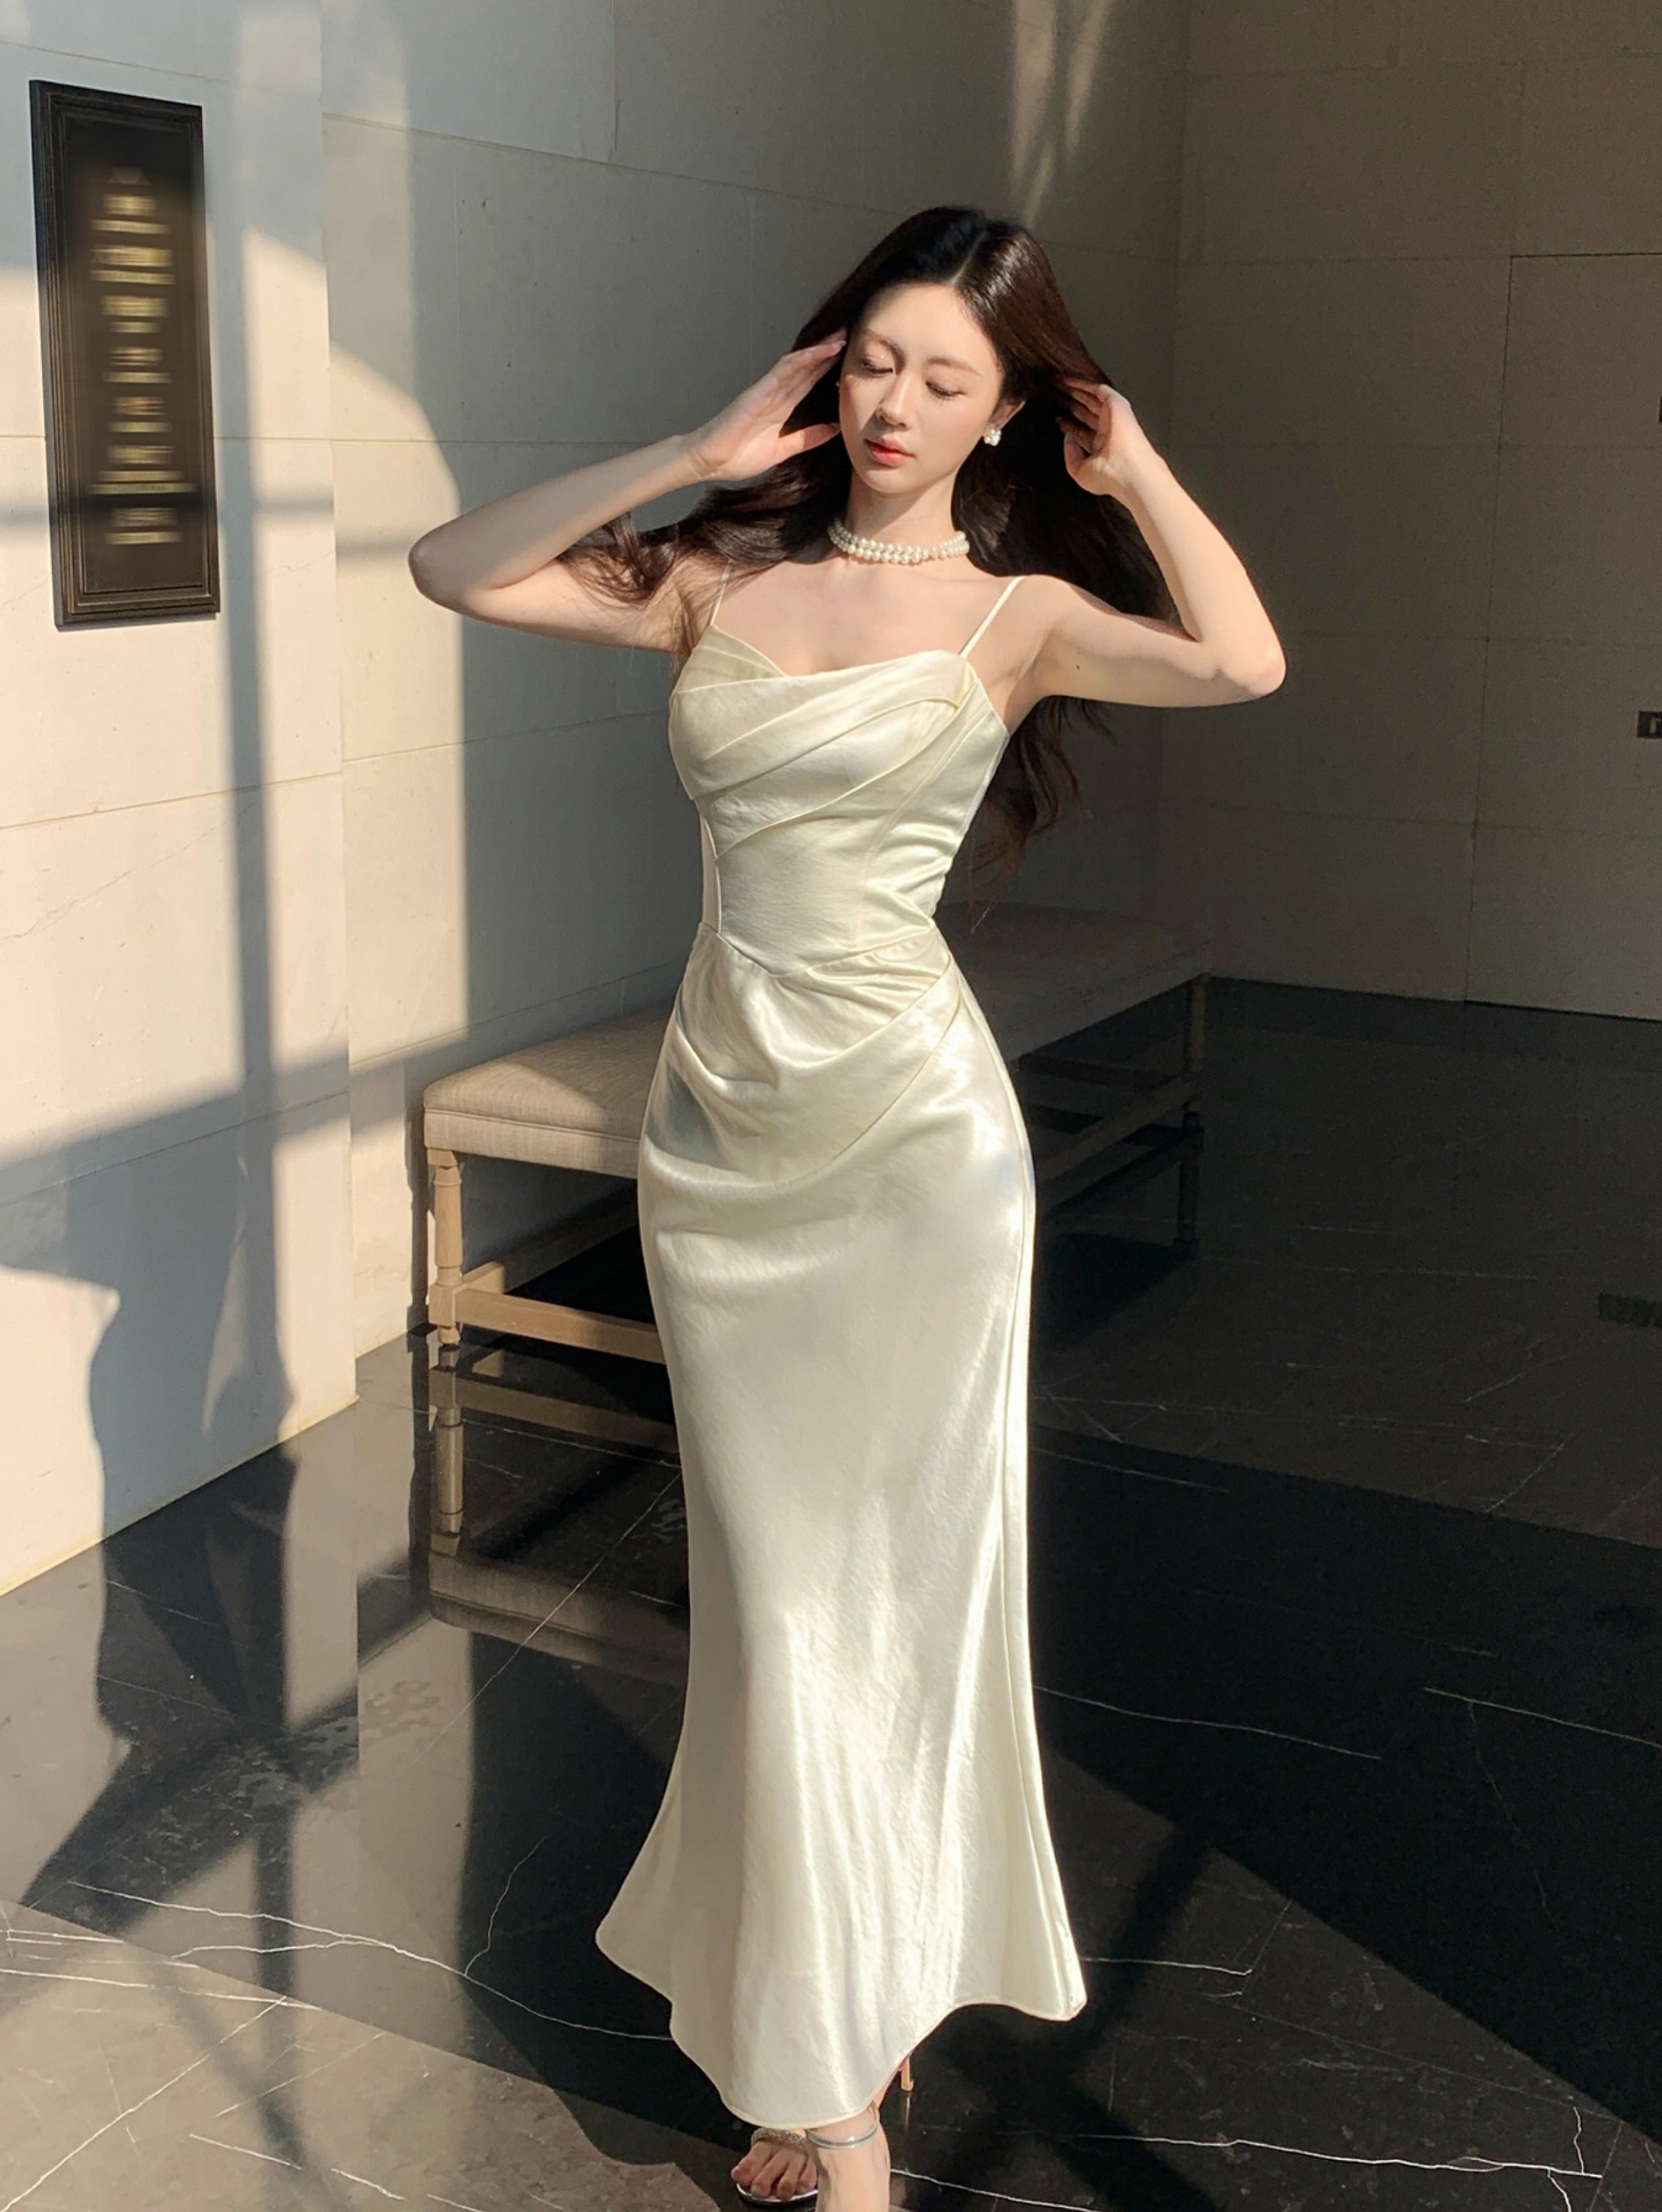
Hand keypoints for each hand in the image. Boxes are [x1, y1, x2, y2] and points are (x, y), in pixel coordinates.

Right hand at [687, 333, 847, 482]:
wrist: (710, 463)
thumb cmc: (738, 457)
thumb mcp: (783, 450)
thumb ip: (807, 438)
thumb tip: (834, 429)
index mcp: (782, 407)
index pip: (809, 382)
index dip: (829, 368)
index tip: (851, 358)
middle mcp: (776, 395)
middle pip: (806, 367)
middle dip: (828, 351)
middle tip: (851, 334)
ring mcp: (766, 391)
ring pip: (797, 364)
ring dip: (818, 350)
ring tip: (840, 338)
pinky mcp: (757, 393)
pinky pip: (781, 372)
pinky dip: (800, 361)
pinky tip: (817, 352)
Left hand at [1057, 378, 1152, 502]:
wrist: (1127, 470)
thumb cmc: (1109, 477)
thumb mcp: (1080, 472)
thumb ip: (1070, 455)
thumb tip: (1067, 437)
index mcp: (1102, 448)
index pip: (1083, 432)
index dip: (1069, 425)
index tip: (1057, 419)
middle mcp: (1108, 431)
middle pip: (1085, 413)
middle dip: (1071, 404)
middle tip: (1055, 396)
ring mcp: (1113, 416)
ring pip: (1091, 399)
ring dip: (1075, 391)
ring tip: (1058, 383)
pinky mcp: (1116, 404)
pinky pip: (1098, 389)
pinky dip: (1083, 384)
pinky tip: (1068, 380)